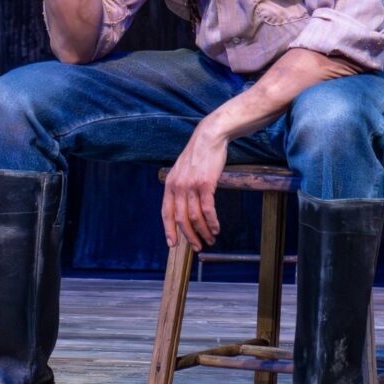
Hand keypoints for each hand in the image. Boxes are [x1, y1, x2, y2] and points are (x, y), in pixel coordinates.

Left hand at [162, 128, 228, 250]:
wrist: (209, 138)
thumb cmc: (198, 155)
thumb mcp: (181, 170)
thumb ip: (179, 187)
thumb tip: (182, 206)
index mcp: (170, 185)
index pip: (166, 213)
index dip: (169, 230)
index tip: (172, 244)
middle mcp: (178, 187)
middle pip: (181, 219)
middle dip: (189, 236)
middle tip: (197, 246)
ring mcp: (191, 186)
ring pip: (195, 217)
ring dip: (203, 232)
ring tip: (210, 239)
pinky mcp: (206, 184)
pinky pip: (208, 209)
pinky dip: (212, 222)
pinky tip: (216, 228)